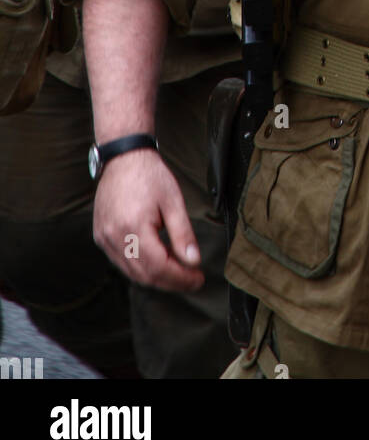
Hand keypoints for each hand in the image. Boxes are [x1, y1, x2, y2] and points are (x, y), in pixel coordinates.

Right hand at [93, 147, 203, 293]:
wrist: (124, 157)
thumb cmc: (150, 176)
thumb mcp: (173, 202)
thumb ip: (183, 234)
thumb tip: (193, 261)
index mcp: (134, 228)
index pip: (159, 267)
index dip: (180, 278)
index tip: (198, 279)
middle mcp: (114, 237)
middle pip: (144, 275)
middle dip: (171, 282)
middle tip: (192, 279)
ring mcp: (104, 238)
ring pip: (131, 273)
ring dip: (156, 277)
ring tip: (178, 271)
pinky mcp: (100, 236)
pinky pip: (121, 262)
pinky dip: (140, 267)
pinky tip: (157, 261)